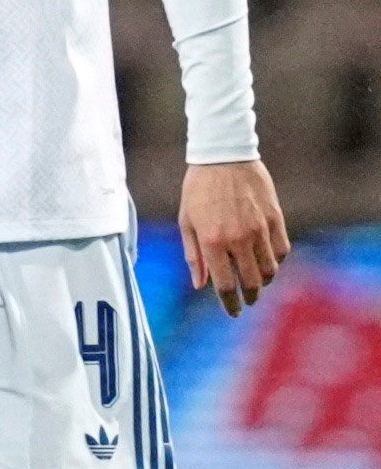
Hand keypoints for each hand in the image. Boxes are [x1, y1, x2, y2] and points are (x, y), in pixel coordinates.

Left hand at [179, 159, 289, 317]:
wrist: (223, 156)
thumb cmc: (198, 188)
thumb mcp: (186, 221)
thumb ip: (194, 255)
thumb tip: (200, 285)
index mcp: (212, 241)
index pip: (225, 285)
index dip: (230, 304)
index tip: (234, 312)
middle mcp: (238, 239)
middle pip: (251, 282)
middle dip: (249, 296)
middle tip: (247, 300)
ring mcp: (260, 229)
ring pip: (270, 270)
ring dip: (263, 281)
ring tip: (255, 281)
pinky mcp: (276, 219)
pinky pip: (282, 251)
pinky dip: (276, 260)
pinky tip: (267, 260)